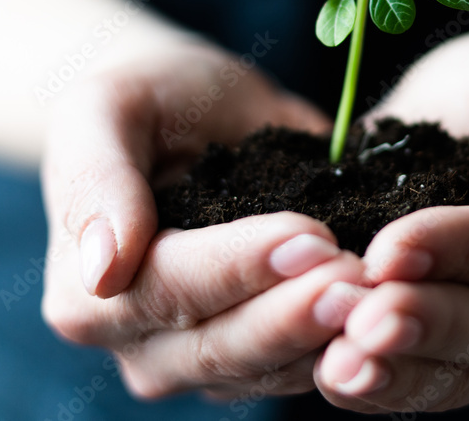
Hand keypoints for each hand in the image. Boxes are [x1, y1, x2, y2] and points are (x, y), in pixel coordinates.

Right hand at [39, 42, 365, 397]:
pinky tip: (383, 308)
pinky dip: (339, 343)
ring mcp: (191, 360)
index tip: (309, 236)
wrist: (188, 114)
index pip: (167, 288)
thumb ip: (96, 180)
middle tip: (360, 278)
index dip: (239, 266)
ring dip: (325, 336)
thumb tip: (102, 271)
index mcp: (85, 291)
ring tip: (381, 293)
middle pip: (219, 345)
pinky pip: (294, 367)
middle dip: (293, 314)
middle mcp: (134, 342)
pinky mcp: (248, 360)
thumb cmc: (149, 100)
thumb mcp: (106, 110)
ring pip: (264, 368)